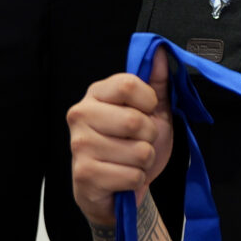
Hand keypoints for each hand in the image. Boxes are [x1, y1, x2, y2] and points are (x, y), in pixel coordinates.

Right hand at [68, 48, 174, 225]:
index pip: (130, 84)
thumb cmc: (133, 147)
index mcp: (96, 95)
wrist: (120, 189)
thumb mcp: (152, 112)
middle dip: (149, 137)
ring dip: (144, 161)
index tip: (145, 112)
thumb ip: (156, 82)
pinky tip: (122, 178)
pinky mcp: (84, 174)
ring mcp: (79, 145)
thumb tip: (160, 52)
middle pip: (135, 120)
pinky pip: (132, 175)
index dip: (149, 102)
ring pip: (138, 151)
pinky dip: (136, 179)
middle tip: (138, 143)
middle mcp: (80, 115)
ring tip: (129, 161)